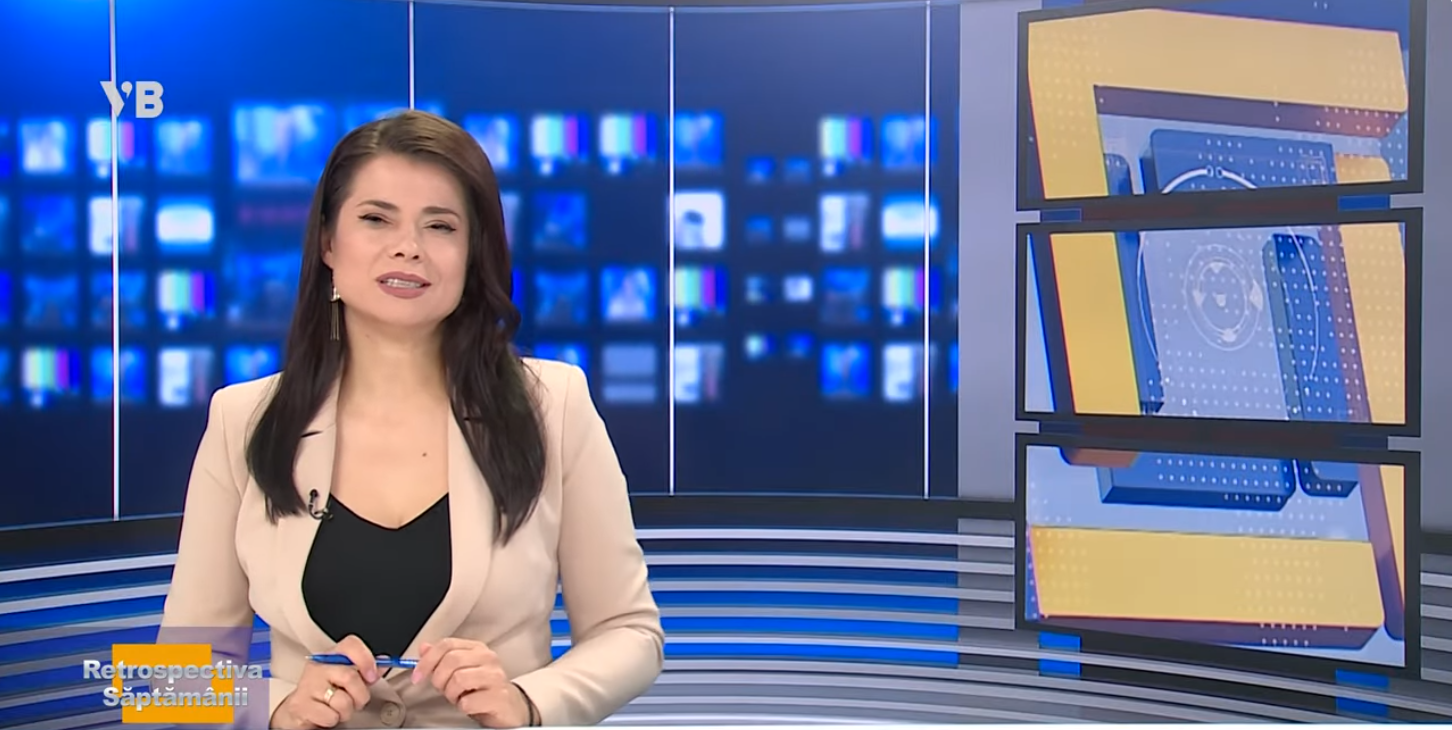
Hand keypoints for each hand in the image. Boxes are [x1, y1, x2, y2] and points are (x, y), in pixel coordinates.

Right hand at [270, 635, 378, 729]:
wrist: (300, 711)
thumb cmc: (327, 693)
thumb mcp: (348, 679)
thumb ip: (366, 670)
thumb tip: (385, 661)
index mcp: (332, 656)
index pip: (351, 644)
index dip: (366, 659)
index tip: (372, 676)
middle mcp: (318, 667)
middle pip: (350, 676)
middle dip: (360, 696)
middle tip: (357, 701)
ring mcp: (307, 685)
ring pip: (342, 700)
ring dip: (347, 711)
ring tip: (339, 709)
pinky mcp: (300, 705)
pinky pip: (330, 716)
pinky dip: (333, 720)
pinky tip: (326, 715)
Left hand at [413, 638, 530, 727]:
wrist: (509, 708)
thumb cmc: (482, 689)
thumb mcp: (460, 671)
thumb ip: (442, 659)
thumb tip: (423, 648)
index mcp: (477, 648)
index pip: (447, 644)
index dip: (427, 660)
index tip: (417, 676)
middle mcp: (488, 658)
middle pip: (451, 660)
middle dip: (439, 679)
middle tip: (443, 690)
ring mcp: (495, 677)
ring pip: (458, 679)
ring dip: (451, 694)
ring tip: (459, 698)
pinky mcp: (498, 697)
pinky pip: (468, 702)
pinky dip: (463, 707)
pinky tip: (470, 706)